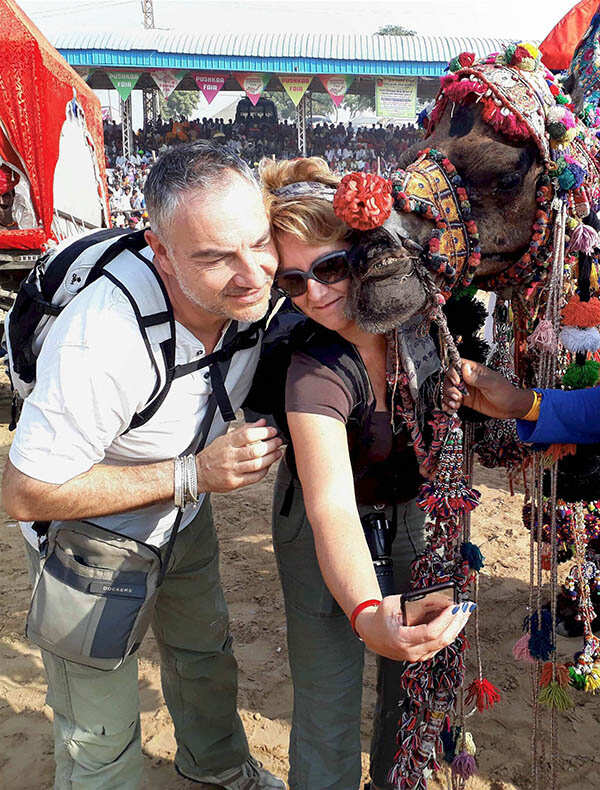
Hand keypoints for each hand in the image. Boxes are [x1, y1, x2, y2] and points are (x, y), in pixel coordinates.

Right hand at [196, 419, 282, 492]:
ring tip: (277, 453)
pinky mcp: (235, 482)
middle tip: (278, 442)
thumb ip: (244, 430)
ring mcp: (232, 470)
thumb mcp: (225, 438)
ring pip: (257, 464)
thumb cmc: (212, 455)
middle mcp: (230, 457)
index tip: (272, 431)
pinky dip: (264, 470)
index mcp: (227, 443)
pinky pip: (254, 477)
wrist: (198, 473)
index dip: (264, 432)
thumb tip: (261, 422)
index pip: (248, 435)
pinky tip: (268, 465)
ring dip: (271, 458)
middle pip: (255, 450)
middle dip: (271, 445)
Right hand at [355, 597, 473, 661]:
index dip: (445, 619)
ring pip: (443, 644)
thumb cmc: (381, 617)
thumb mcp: (395, 603)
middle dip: (456, 622)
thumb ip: (417, 602)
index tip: (454, 607)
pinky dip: (448, 631)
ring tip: (463, 612)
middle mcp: (411, 652)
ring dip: (456, 627)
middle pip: (442, 640)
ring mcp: (417, 656)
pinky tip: (454, 621)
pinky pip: (439, 644)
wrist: (371, 633)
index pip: (431, 632)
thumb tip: (441, 600)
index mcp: (402, 639)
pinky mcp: (422, 655)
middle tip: (465, 608)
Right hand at [442, 360, 534, 419]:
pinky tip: (451, 409)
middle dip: (449, 388)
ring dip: (447, 397)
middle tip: (456, 396)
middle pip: (449, 378)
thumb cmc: (506, 392)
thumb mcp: (492, 384)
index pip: (456, 365)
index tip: (456, 381)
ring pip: (449, 390)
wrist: (510, 407)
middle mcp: (468, 379)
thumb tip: (464, 369)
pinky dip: (448, 404)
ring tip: (454, 404)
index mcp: (475, 370)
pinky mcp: (466, 400)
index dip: (452, 372)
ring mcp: (466, 389)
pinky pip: (452, 400)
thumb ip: (477, 378)